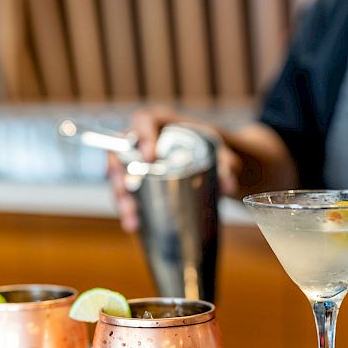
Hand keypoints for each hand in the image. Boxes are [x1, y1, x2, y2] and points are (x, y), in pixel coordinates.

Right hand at [108, 107, 241, 231]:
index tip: (149, 157)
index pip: (143, 121)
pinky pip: (127, 194)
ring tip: (132, 220)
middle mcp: (141, 140)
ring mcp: (135, 161)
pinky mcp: (137, 180)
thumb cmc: (206, 144)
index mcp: (158, 123)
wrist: (205, 156)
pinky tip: (134, 226)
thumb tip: (228, 187)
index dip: (142, 137)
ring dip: (122, 200)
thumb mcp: (217, 149)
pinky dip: (130, 210)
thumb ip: (225, 164)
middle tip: (129, 192)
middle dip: (120, 175)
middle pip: (120, 153)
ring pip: (119, 178)